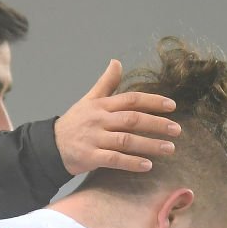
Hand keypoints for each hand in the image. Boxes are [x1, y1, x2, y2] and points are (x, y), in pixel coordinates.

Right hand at [54, 59, 181, 175]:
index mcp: (102, 105)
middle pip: (132, 119)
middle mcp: (99, 120)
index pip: (131, 100)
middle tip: (177, 130)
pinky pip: (114, 160)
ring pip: (126, 140)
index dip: (153, 101)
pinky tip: (147, 166)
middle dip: (157, 124)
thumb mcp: (88, 100)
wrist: (50, 146)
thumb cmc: (74, 123)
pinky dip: (131, 163)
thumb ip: (106, 83)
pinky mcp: (90, 157)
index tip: (172, 106)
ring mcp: (94, 139)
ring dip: (149, 145)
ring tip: (169, 148)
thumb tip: (117, 62)